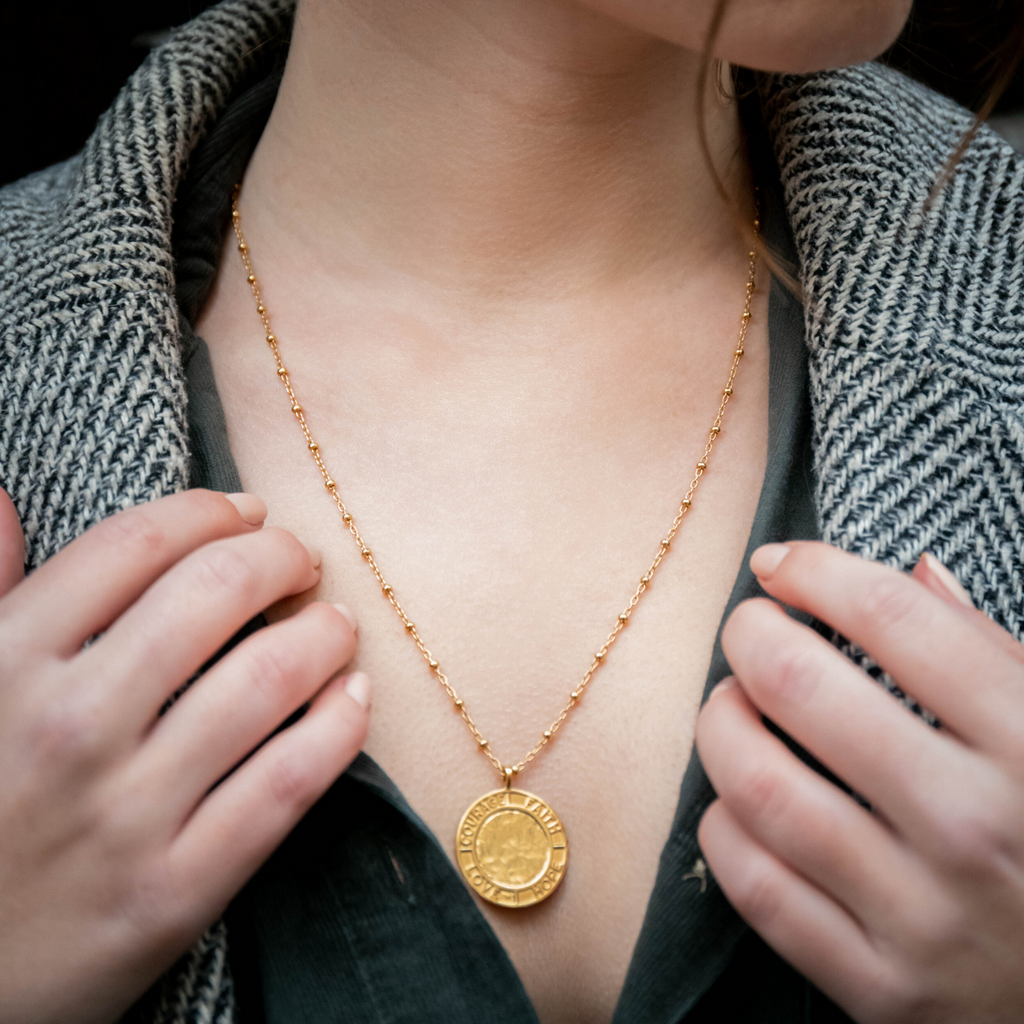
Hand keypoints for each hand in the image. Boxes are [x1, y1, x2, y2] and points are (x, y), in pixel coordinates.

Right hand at [0, 488, 368, 1023]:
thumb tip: (5, 503)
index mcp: (4, 664)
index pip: (135, 545)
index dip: (208, 512)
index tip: (247, 511)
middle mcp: (69, 727)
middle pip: (216, 593)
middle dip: (280, 558)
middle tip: (302, 561)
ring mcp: (126, 814)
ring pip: (269, 680)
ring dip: (324, 633)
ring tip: (335, 623)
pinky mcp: (176, 890)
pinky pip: (289, 783)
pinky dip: (339, 725)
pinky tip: (352, 697)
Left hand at [695, 541, 1023, 1023]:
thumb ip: (996, 656)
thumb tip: (917, 571)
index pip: (894, 616)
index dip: (815, 570)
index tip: (778, 564)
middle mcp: (974, 827)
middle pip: (802, 687)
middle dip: (749, 635)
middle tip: (746, 628)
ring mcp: (924, 916)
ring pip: (760, 786)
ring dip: (720, 724)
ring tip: (728, 704)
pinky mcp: (881, 989)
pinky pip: (757, 888)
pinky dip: (724, 827)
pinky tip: (735, 800)